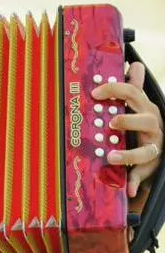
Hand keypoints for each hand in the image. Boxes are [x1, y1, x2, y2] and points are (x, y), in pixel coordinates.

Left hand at [91, 62, 163, 197]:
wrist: (158, 145)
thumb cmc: (140, 121)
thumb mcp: (137, 103)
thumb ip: (132, 85)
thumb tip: (133, 63)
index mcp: (144, 108)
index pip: (132, 93)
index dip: (114, 89)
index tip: (94, 92)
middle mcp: (152, 125)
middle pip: (145, 120)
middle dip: (128, 120)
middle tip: (110, 122)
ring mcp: (153, 146)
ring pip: (146, 151)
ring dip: (129, 155)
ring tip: (112, 156)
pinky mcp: (150, 165)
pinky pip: (144, 174)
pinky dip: (135, 182)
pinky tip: (127, 189)